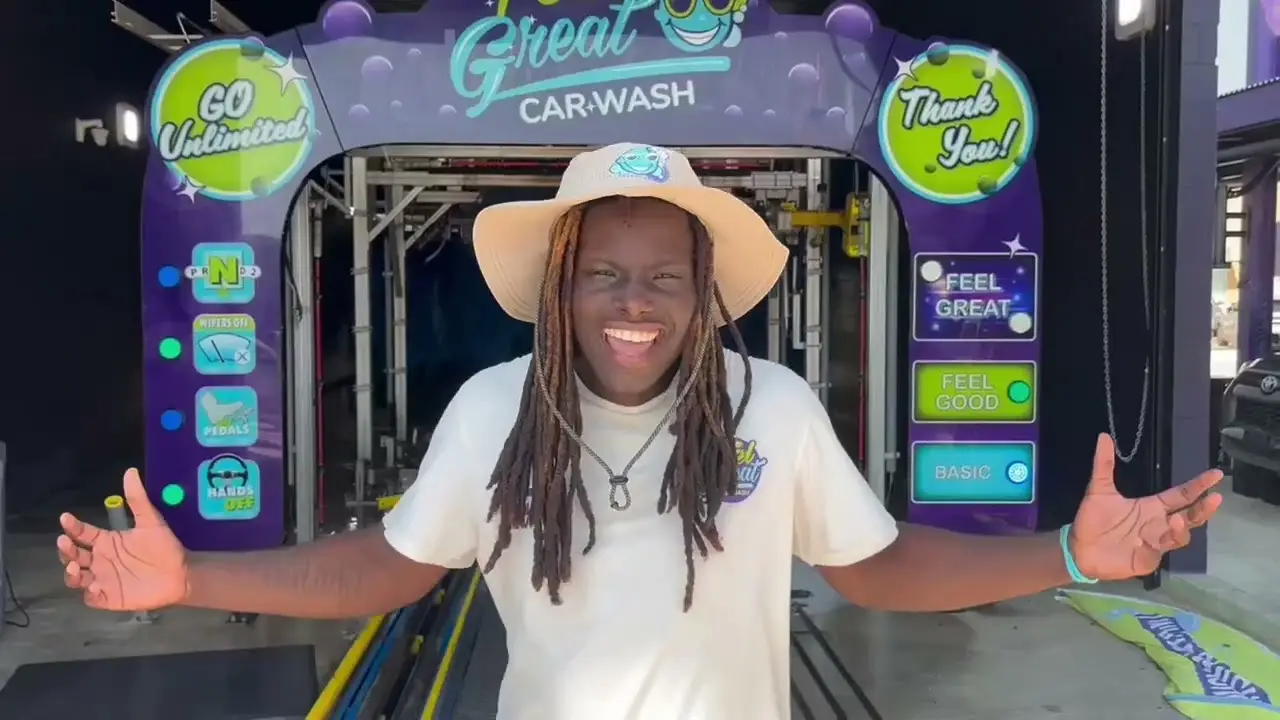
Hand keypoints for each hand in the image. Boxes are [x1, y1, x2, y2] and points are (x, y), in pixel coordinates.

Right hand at [58, 468, 189, 610]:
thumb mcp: (152, 522)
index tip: (65, 518)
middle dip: (66, 549)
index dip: (72, 526)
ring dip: (71, 573)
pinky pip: (92, 598)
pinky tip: (93, 586)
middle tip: (64, 541)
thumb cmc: (165, 547)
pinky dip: (89, 593)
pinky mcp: (110, 597)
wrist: (182, 574)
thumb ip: (138, 500)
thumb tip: (131, 471)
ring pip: (76, 577)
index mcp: (107, 541)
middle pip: (73, 555)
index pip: (83, 533)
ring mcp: (103, 579)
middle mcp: (100, 560)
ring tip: (75, 566)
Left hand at [1069, 434, 1223, 580]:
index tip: (1216, 474)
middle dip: (1203, 509)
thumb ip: (1104, 464)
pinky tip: (1143, 542)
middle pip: (1190, 517)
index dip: (1199, 485)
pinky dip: (1152, 548)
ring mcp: (1155, 544)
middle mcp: (1159, 525)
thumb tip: (1104, 436)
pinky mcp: (1146, 561)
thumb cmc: (1094, 519)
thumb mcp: (1099, 489)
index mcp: (1152, 507)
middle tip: (1215, 498)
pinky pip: (1155, 555)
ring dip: (1181, 529)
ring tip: (1177, 518)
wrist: (1078, 547)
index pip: (1181, 495)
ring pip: (1180, 537)